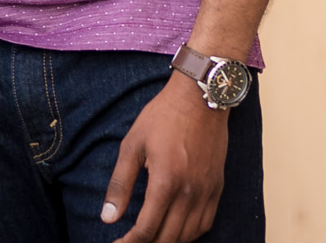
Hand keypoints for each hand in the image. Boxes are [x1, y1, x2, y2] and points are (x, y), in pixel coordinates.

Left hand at [103, 75, 229, 242]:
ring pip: (188, 235)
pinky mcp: (217, 186)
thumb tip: (108, 218)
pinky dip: (190, 234)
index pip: (147, 230)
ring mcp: (206, 190)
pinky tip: (176, 231)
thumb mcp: (132, 145)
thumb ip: (120, 184)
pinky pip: (206, 223)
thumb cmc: (163, 116)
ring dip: (168, 242)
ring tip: (150, 239)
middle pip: (168, 238)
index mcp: (166, 181)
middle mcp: (190, 191)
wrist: (200, 96)